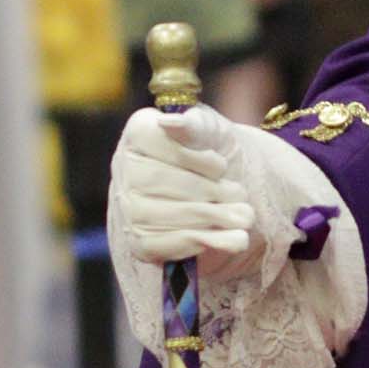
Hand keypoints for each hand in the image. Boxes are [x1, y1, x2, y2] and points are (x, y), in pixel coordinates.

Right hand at [107, 104, 274, 292]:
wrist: (224, 191)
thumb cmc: (214, 152)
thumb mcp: (212, 131)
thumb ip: (194, 123)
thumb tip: (168, 122)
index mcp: (139, 133)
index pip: (157, 144)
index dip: (196, 159)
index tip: (220, 166)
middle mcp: (124, 170)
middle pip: (164, 182)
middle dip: (210, 191)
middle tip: (240, 194)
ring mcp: (128, 209)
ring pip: (170, 216)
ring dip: (216, 218)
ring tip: (244, 216)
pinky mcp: (140, 243)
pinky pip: (170, 245)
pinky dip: (209, 242)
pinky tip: (233, 238)